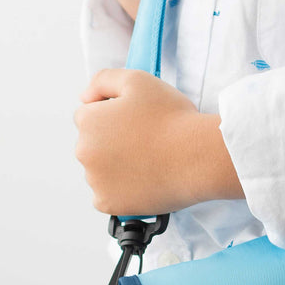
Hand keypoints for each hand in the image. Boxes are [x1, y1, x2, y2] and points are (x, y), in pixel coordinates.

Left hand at [74, 69, 243, 216]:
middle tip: (145, 146)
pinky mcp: (110, 204)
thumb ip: (103, 80)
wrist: (199, 158)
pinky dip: (120, 193)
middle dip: (112, 145)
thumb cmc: (174, 120)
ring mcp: (96, 181)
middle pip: (92, 147)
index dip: (114, 120)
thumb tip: (85, 97)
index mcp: (88, 121)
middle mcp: (85, 151)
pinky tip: (141, 182)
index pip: (89, 118)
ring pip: (100, 173)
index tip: (136, 127)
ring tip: (147, 164)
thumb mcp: (138, 80)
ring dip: (116, 169)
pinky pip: (107, 198)